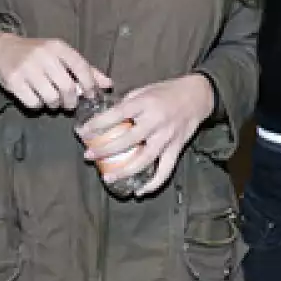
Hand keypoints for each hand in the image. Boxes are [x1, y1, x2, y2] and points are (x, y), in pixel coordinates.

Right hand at [0, 33, 110, 111]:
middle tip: (69, 104)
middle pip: (67, 88)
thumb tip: (108, 84)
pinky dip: (38, 106)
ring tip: (53, 100)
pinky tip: (38, 99)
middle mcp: (44, 56)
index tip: (90, 95)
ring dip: (55, 105)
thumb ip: (85, 69)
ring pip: (51, 98)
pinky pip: (33, 103)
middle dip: (72, 101)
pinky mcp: (14, 81)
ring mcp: (27, 69)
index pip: (81, 67)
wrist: (3, 48)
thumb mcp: (62, 55)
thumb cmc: (39, 53)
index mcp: (58, 47)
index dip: (90, 85)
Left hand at [76, 74, 214, 196]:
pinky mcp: (177, 148)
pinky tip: (140, 191)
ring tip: (108, 178)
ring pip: (144, 159)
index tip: (82, 132)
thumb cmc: (167, 91)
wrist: (197, 95)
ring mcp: (167, 137)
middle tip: (88, 156)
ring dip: (125, 171)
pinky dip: (153, 183)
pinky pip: (165, 170)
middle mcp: (155, 121)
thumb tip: (106, 118)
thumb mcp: (144, 89)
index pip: (116, 114)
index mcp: (144, 103)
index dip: (97, 124)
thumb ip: (127, 103)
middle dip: (105, 150)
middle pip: (127, 140)